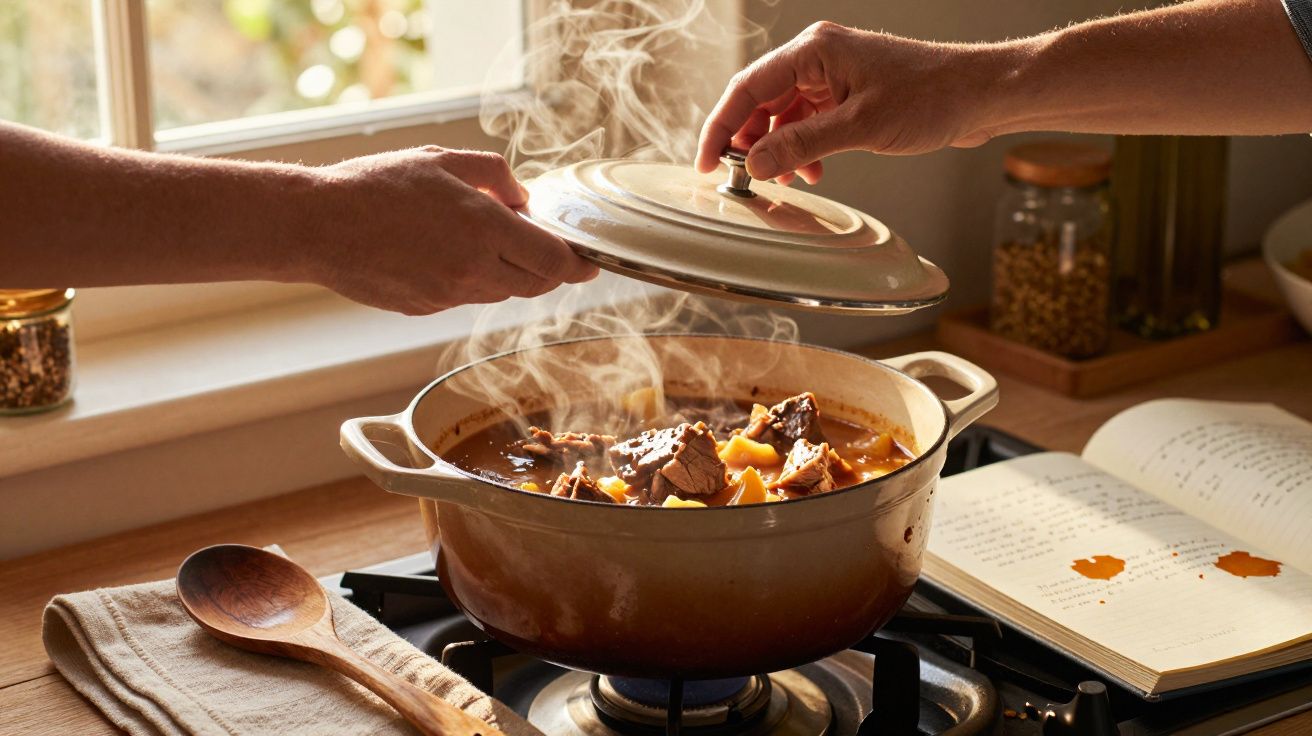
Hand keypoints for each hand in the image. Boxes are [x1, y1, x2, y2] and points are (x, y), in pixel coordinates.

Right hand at [309, 146, 597, 314]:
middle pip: (536, 284)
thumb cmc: (374, 185)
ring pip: (502, 292)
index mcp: (482, 229)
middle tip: (546, 248)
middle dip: (549, 269)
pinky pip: (467, 297)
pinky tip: (446, 254)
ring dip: (509, 272)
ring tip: (486, 240)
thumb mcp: (442, 160)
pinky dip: (473, 280)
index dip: (579, 264)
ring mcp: (449, 295)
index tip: (590, 262)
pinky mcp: (426, 308)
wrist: (316, 226)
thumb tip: (524, 201)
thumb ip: (495, 176)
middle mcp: (472, 269)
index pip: (554, 262)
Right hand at [695, 22, 998, 184]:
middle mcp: (818, 58)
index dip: (721, 127)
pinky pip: (807, 122)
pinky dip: (802, 148)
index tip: (707, 163)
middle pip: (760, 101)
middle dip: (749, 141)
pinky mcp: (848, 95)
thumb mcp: (861, 128)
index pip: (748, 87)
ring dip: (778, 149)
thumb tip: (756, 163)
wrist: (979, 95)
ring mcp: (833, 76)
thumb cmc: (931, 96)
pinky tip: (812, 171)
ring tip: (784, 179)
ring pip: (783, 114)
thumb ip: (803, 145)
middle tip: (742, 177)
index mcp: (814, 51)